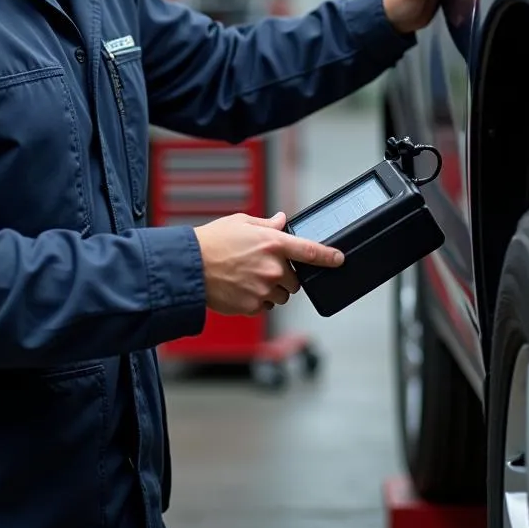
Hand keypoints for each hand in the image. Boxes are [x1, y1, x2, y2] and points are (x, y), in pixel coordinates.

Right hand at [193, 211, 343, 316]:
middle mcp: (272, 268)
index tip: (339, 259)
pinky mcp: (252, 306)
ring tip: (248, 278)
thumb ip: (267, 224)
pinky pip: (265, 306)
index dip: (329, 256)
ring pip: (281, 296)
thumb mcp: (241, 222)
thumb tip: (281, 221)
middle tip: (262, 267)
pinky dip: (258, 300)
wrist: (189, 267)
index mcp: (273, 243)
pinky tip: (241, 288)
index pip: (311, 251)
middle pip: (295, 280)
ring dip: (272, 290)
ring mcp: (263, 289)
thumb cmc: (212, 242)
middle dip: (284, 276)